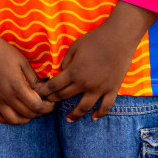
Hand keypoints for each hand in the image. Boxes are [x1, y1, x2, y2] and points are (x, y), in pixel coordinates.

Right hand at [0, 10, 53, 124]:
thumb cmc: (4, 52)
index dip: (47, 107)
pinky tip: (14, 114)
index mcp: (17, 87)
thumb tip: (45, 91)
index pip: (36, 106)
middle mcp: (6, 97)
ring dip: (25, 118)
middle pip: (27, 113)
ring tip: (31, 111)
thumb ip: (34, 79)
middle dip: (40, 112)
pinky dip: (7, 119)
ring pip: (13, 120)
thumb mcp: (23, 63)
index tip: (51, 102)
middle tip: (44, 105)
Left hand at [37, 3, 156, 120]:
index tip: (38, 94)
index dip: (44, 92)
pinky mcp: (112, 89)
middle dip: (54, 101)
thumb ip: (66, 61)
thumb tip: (62, 72)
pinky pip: (106, 106)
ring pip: (84, 107)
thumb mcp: (75, 46)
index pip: (54, 86)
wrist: (119, 38)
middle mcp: (85, 83)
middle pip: (65, 96)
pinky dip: (100, 114)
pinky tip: (93, 117)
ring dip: (75, 114)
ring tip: (68, 119)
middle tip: (47, 104)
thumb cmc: (95, 39)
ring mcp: (99, 88)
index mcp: (74, 72)